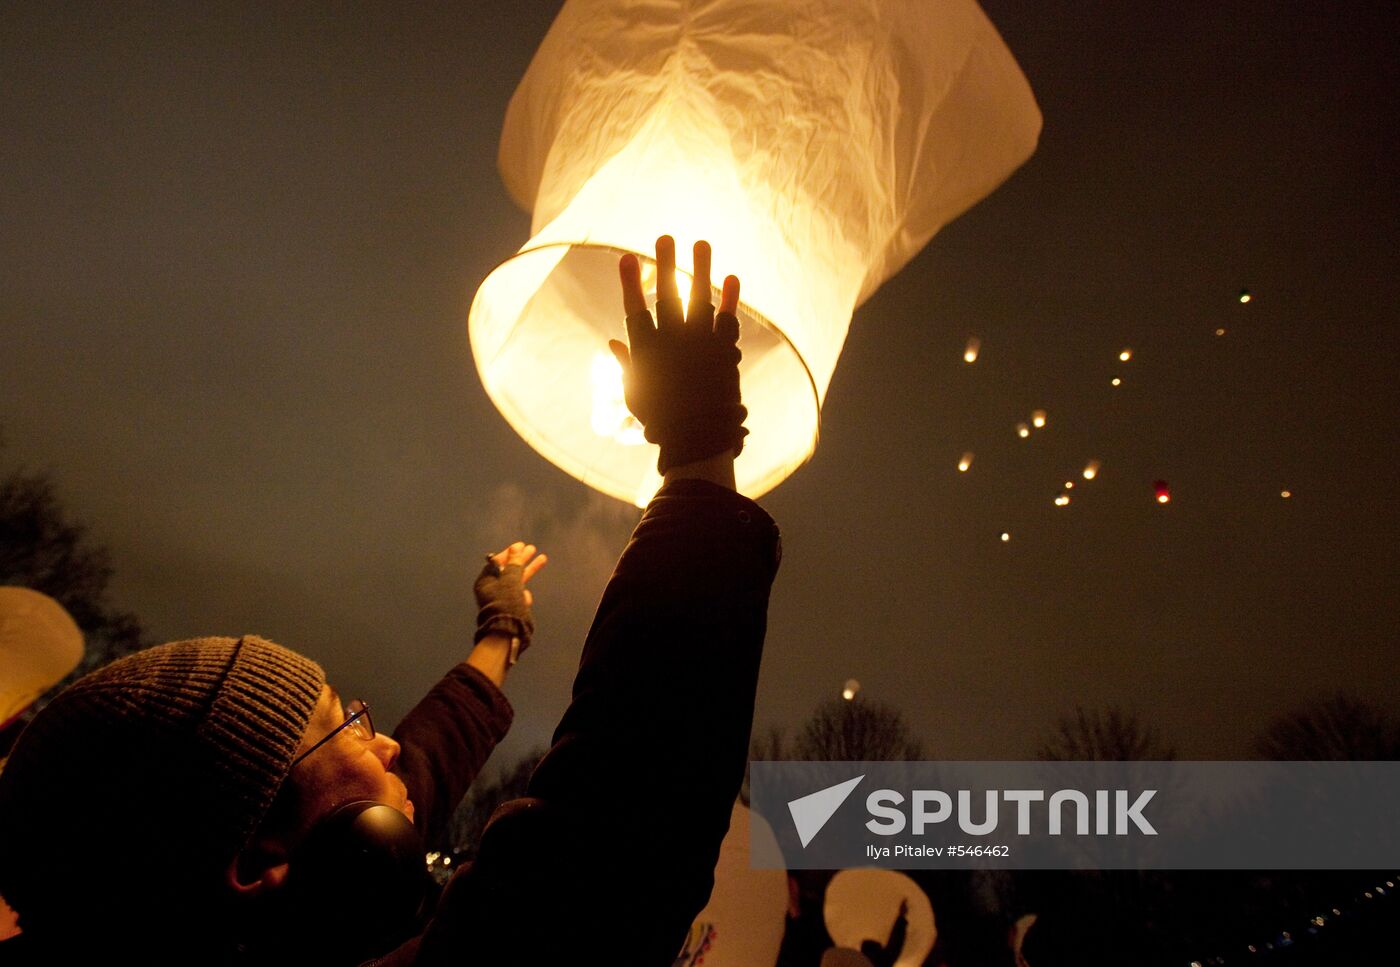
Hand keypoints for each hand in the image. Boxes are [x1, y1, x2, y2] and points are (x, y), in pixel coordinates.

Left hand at [473, 542, 547, 661]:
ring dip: (529, 569)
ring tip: (542, 558)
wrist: (508, 632)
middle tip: (532, 549)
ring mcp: (502, 598)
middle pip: (508, 570)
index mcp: (485, 582)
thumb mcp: (511, 579)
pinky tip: (526, 600)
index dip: (509, 553)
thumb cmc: (506, 602)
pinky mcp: (512, 607)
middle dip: (521, 560)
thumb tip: (516, 547)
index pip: (496, 562)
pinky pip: (519, 595)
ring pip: (516, 580)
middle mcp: (492, 589)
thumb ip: (514, 563)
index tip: (521, 546)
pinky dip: (524, 595)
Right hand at [608, 236, 747, 473]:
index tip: (626, 257)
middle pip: (668, 295)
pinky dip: (730, 299)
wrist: (698, 438)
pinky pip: (728, 320)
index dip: (630, 283)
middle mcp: (673, 342)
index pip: (635, 309)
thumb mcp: (636, 393)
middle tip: (665, 237)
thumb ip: (627, 364)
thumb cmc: (660, 420)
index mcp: (647, 351)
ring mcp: (700, 344)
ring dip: (701, 269)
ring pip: (700, 298)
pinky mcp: (724, 352)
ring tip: (701, 243)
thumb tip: (611, 343)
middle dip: (665, 265)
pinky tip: (732, 277)